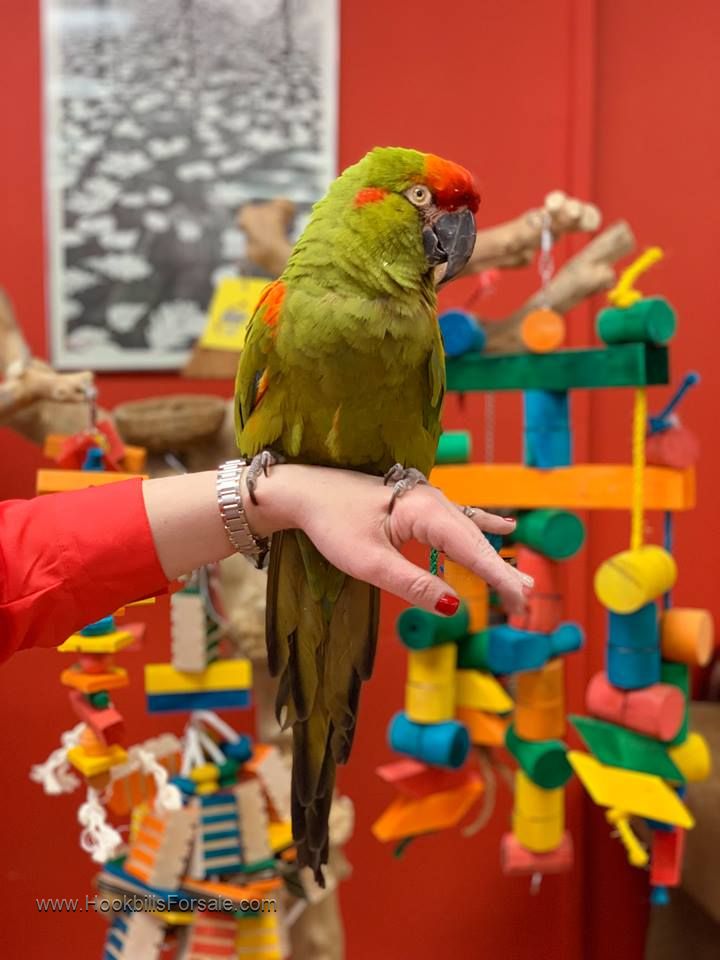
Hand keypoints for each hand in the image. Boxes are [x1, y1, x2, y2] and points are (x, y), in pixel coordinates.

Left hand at [247, 465, 529, 615]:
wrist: (302, 491)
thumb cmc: (331, 524)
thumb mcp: (369, 562)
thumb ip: (413, 584)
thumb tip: (454, 607)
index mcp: (423, 510)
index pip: (471, 549)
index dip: (498, 576)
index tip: (519, 601)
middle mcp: (431, 500)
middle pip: (475, 540)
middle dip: (500, 572)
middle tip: (524, 602)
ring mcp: (424, 498)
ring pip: (467, 531)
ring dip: (493, 556)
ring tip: (521, 581)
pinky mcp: (413, 503)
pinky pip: (456, 518)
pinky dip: (481, 525)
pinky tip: (504, 527)